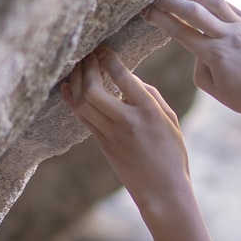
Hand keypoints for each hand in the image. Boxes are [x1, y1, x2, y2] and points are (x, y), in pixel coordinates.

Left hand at [61, 46, 189, 209]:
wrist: (162, 190)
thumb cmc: (172, 154)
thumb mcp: (169, 119)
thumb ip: (150, 95)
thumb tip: (129, 78)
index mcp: (149, 111)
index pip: (122, 77)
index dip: (108, 59)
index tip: (104, 50)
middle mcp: (127, 121)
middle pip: (93, 89)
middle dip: (86, 68)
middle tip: (87, 56)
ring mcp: (111, 134)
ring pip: (82, 103)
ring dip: (76, 81)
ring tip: (77, 68)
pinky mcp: (102, 144)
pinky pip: (81, 116)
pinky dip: (71, 99)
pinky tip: (68, 87)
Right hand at [140, 0, 240, 120]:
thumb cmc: (238, 94)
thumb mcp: (209, 85)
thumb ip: (196, 60)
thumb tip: (193, 37)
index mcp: (215, 55)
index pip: (180, 31)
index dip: (161, 18)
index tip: (145, 11)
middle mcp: (228, 36)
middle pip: (193, 10)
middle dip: (169, 0)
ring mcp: (240, 25)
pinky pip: (224, 3)